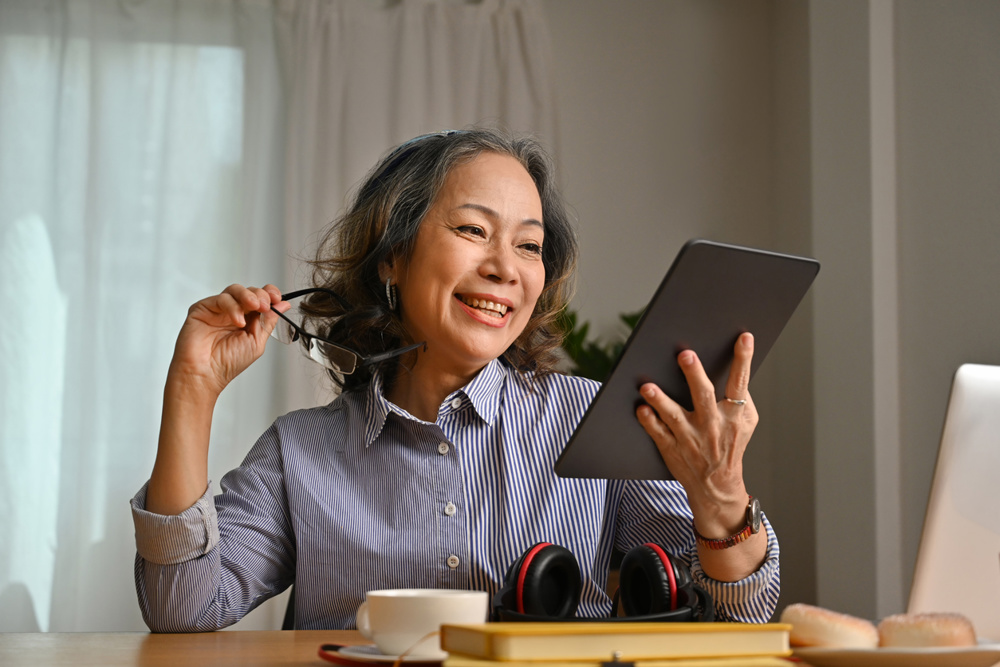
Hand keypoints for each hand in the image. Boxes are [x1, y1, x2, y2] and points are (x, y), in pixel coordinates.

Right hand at [167, 284, 288, 399]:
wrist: (205, 374)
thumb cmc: (228, 362)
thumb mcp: (256, 341)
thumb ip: (268, 322)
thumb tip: (283, 305)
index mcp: (247, 319)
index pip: (260, 298)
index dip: (270, 294)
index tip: (277, 298)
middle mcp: (233, 312)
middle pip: (249, 291)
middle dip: (260, 295)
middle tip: (265, 305)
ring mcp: (218, 309)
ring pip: (235, 290)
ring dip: (248, 296)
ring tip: (255, 306)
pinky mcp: (202, 308)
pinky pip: (221, 299)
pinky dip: (232, 307)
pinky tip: (238, 321)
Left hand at [635, 332, 757, 536]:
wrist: (717, 485)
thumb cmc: (731, 444)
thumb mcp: (746, 423)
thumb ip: (741, 397)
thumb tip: (733, 363)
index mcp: (734, 415)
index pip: (740, 383)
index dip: (744, 360)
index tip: (744, 337)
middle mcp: (713, 425)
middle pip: (704, 396)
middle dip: (694, 375)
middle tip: (685, 354)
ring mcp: (691, 438)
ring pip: (674, 416)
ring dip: (660, 400)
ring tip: (647, 386)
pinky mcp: (672, 449)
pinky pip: (658, 433)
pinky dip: (649, 422)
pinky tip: (640, 409)